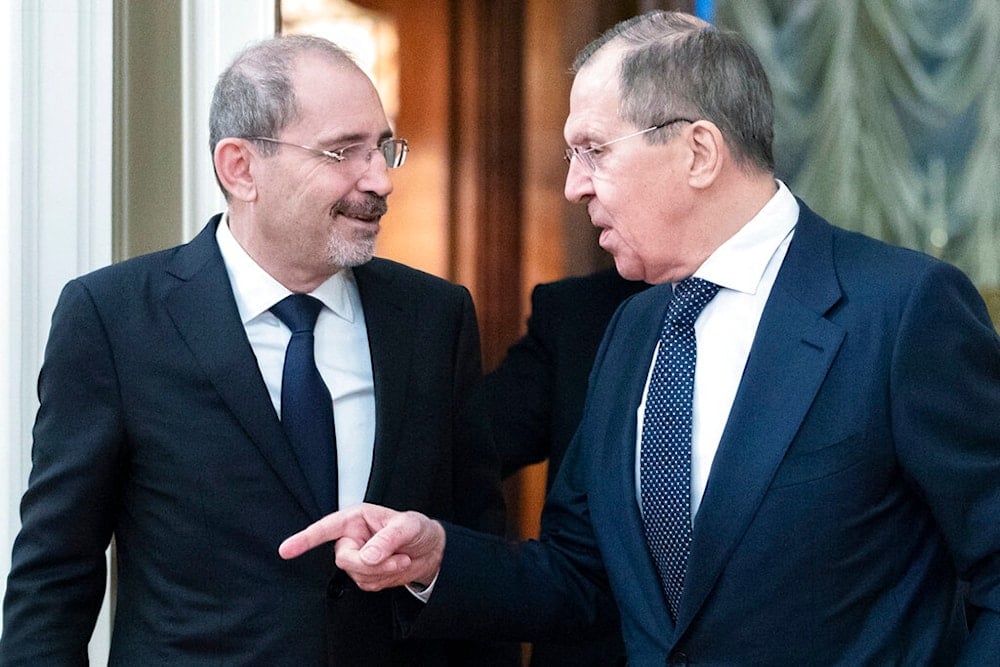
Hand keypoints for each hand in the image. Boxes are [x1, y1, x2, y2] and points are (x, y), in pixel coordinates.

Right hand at [279, 503, 445, 590]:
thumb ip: (386, 540)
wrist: (430, 550)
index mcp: (355, 519)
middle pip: (344, 559)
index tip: (286, 550)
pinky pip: (368, 584)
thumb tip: (367, 556)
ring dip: (383, 571)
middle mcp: (352, 538)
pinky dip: (385, 579)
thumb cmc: (417, 530)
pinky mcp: (364, 574)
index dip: (304, 539)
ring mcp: (356, 558)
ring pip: (356, 574)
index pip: (325, 529)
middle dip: (370, 563)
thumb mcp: (407, 527)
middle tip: (397, 557)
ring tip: (401, 558)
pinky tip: (396, 567)